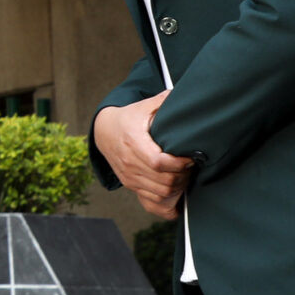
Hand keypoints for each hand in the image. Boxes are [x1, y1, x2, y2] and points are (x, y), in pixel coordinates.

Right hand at [94, 94, 194, 216]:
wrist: (104, 131)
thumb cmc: (128, 118)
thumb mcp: (143, 107)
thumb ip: (162, 101)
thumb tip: (180, 92)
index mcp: (133, 142)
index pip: (158, 162)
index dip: (178, 164)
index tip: (190, 158)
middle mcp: (129, 162)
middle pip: (163, 181)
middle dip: (182, 176)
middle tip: (189, 167)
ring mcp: (129, 176)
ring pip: (161, 193)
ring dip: (177, 188)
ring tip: (183, 175)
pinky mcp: (130, 184)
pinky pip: (152, 201)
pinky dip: (167, 199)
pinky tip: (174, 188)